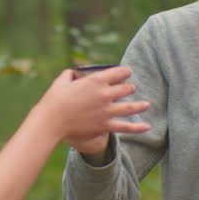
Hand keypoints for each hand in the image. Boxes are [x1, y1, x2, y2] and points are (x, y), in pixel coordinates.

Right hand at [35, 66, 149, 146]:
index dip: (125, 72)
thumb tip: (74, 74)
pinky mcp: (105, 126)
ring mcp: (107, 111)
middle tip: (130, 88)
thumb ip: (71, 74)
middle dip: (129, 87)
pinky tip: (147, 126)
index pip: (118, 73)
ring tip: (146, 104)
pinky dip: (138, 127)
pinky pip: (126, 127)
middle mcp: (105, 94)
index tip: (127, 72)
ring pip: (130, 107)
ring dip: (139, 105)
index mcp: (96, 81)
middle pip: (125, 89)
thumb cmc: (54, 100)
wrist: (51, 121)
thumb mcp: (62, 80)